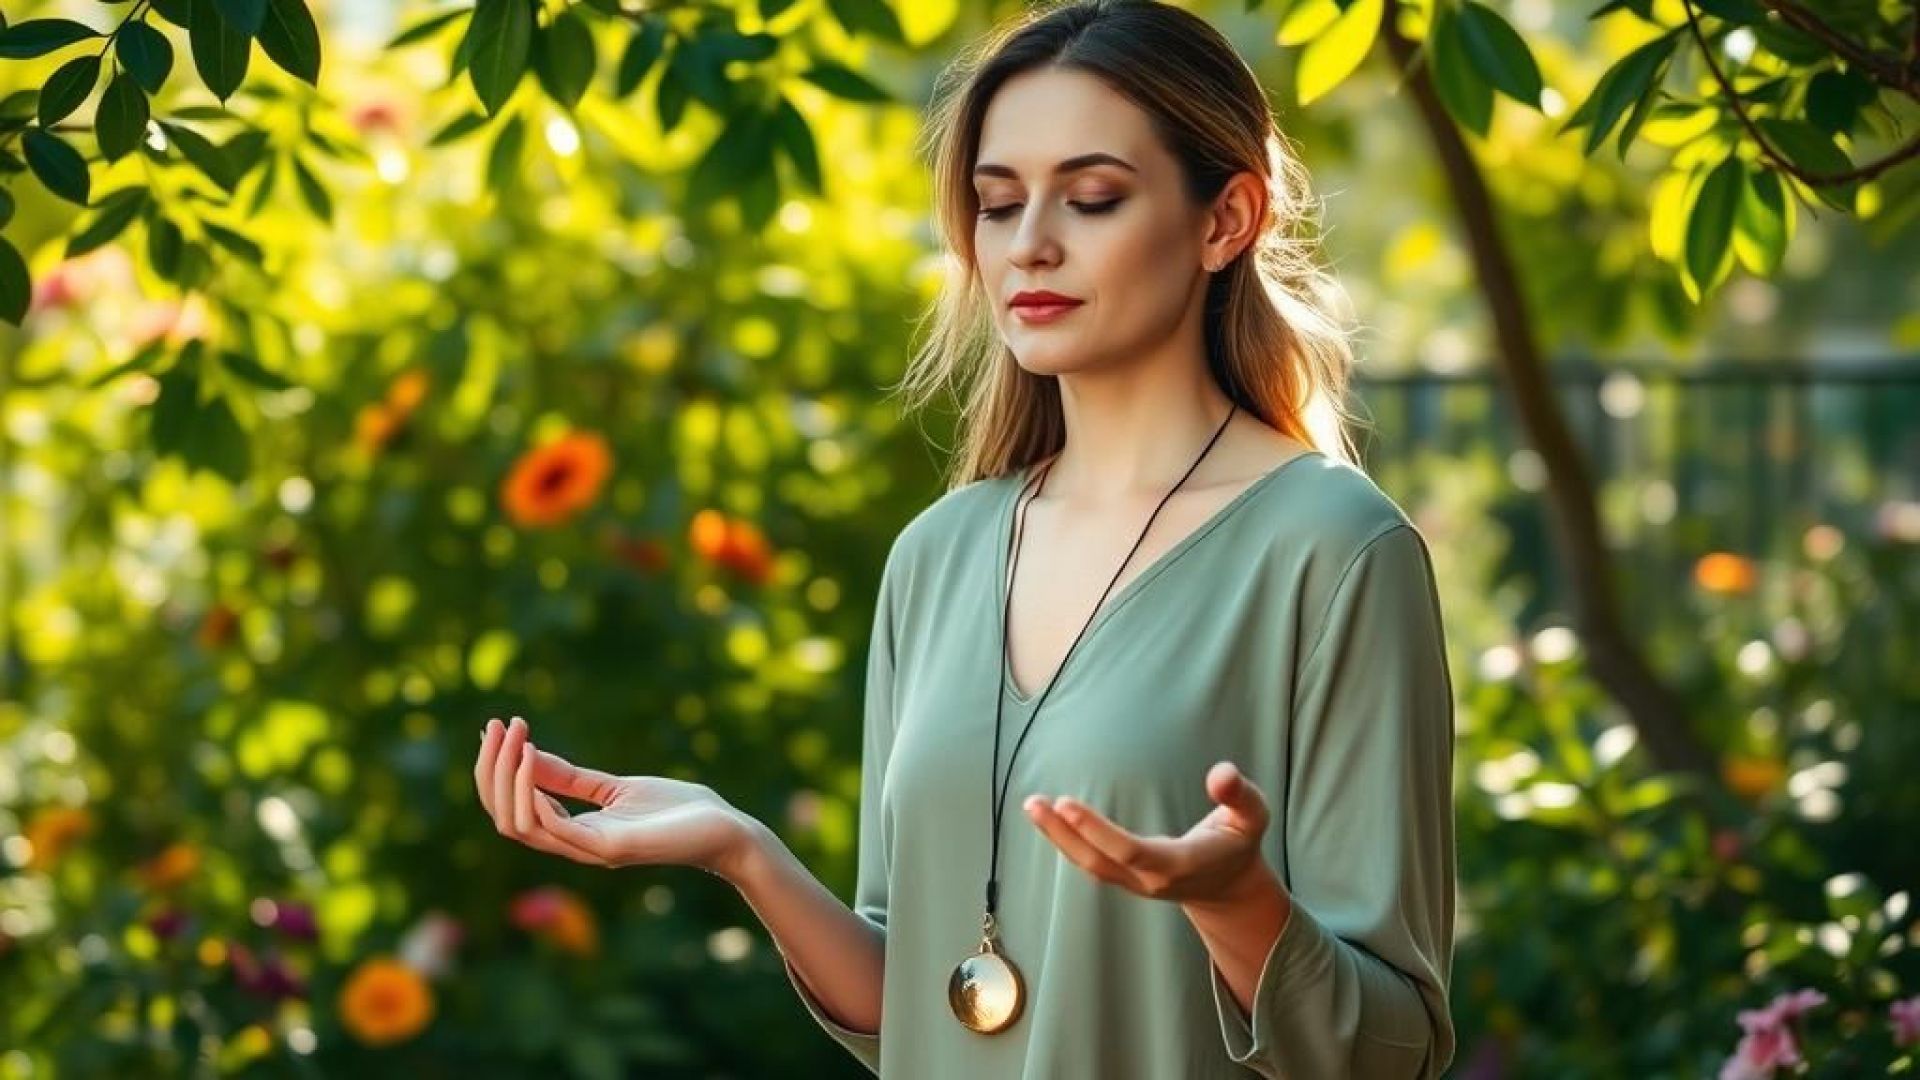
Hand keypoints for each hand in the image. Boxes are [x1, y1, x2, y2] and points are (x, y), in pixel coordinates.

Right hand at [475, 716, 749, 878]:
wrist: (724, 830)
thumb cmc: (676, 810)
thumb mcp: (615, 787)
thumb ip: (572, 779)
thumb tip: (528, 755)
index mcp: (575, 833)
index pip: (512, 810)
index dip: (494, 772)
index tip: (493, 730)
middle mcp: (575, 846)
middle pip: (505, 819)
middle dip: (491, 771)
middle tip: (494, 727)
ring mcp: (591, 849)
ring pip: (520, 825)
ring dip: (507, 778)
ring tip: (514, 738)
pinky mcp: (610, 847)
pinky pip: (555, 829)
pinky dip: (533, 797)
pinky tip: (530, 761)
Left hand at [1023, 760, 1281, 907]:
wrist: (1228, 886)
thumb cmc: (1239, 842)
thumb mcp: (1253, 816)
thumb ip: (1240, 795)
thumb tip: (1222, 774)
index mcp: (1181, 865)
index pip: (1132, 852)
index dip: (1097, 830)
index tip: (1067, 803)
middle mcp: (1152, 878)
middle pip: (1099, 862)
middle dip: (1064, 834)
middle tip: (1035, 802)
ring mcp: (1136, 882)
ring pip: (1089, 865)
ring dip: (1058, 837)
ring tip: (1033, 805)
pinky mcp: (1126, 877)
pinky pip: (1091, 861)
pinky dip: (1067, 840)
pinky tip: (1049, 817)